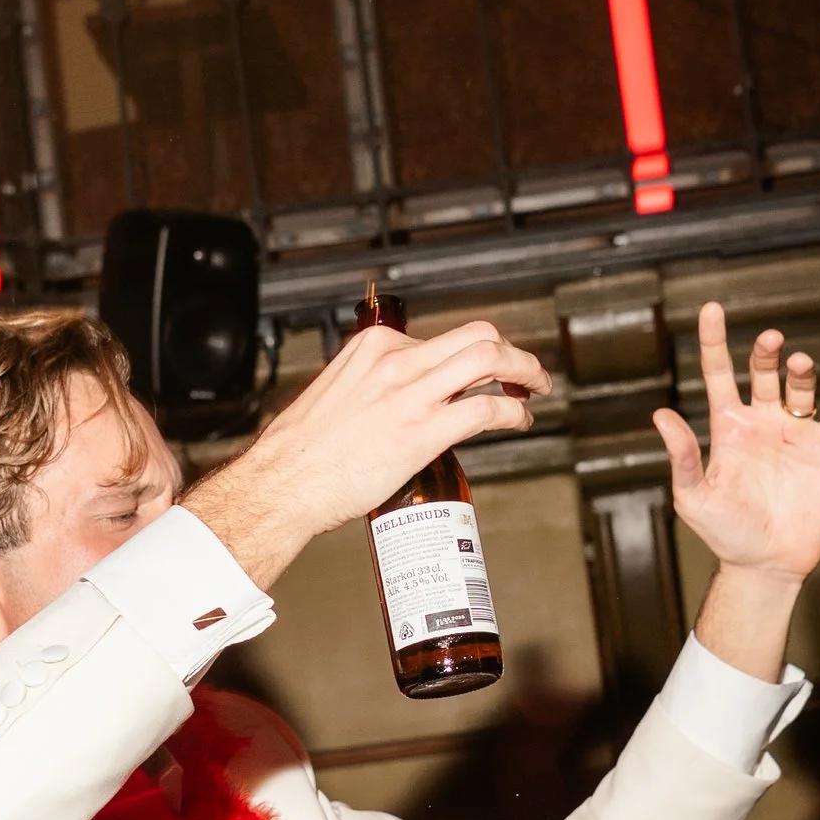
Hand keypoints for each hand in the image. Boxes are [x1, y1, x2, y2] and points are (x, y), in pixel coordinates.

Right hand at [184, 314, 547, 590]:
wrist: (283, 483)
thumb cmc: (301, 452)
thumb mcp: (334, 395)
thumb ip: (369, 387)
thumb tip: (395, 400)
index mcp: (372, 348)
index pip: (440, 337)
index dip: (472, 354)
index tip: (482, 371)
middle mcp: (396, 363)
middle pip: (476, 335)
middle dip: (512, 352)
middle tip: (527, 371)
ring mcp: (412, 395)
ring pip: (490, 359)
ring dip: (525, 371)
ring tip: (535, 388)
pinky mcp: (423, 432)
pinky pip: (486, 409)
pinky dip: (514, 411)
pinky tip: (519, 420)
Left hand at [659, 305, 819, 681]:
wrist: (768, 564)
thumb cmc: (725, 533)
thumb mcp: (695, 497)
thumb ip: (683, 457)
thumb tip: (661, 416)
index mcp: (727, 427)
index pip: (719, 373)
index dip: (715, 341)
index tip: (712, 308)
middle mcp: (760, 421)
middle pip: (763, 371)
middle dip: (765, 351)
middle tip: (770, 339)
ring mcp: (794, 431)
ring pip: (799, 384)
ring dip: (799, 368)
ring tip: (798, 363)